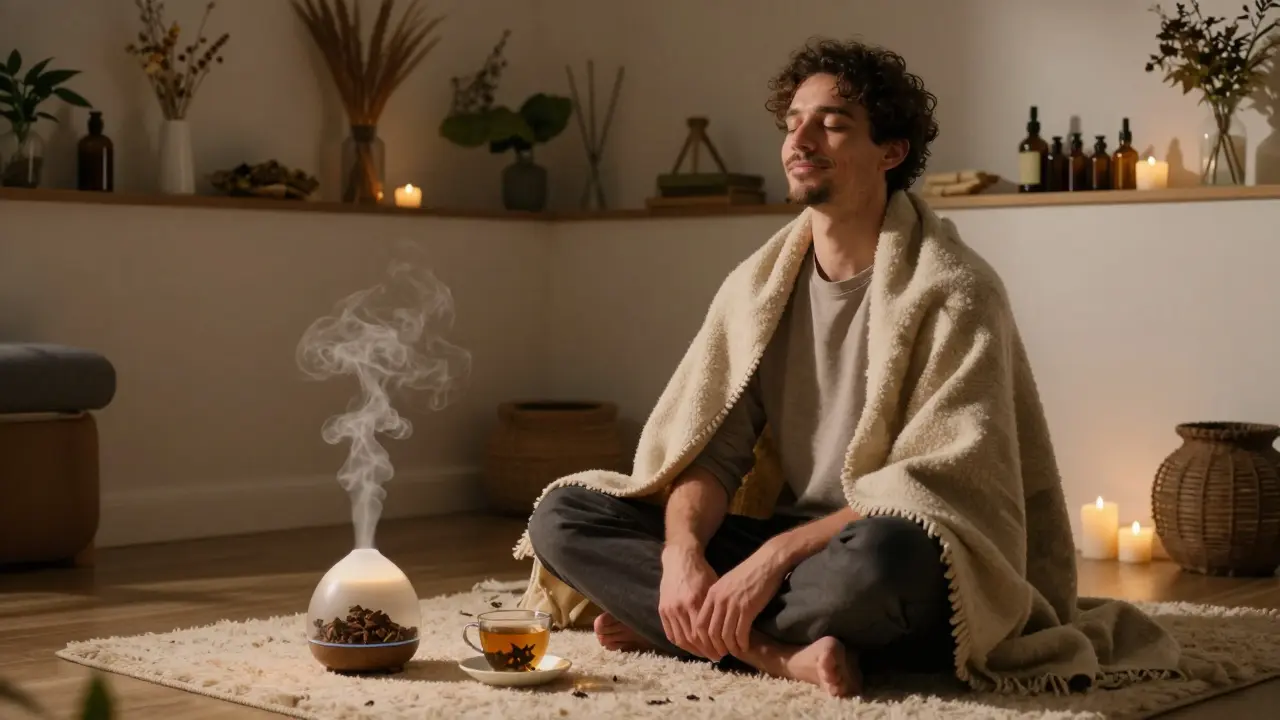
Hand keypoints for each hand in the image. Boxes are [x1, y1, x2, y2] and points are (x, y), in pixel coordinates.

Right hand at [658, 543, 720, 659]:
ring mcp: (669, 609)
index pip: (702, 634)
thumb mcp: (713, 588)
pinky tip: (690, 647)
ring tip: (704, 654)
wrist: (680, 559)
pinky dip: (680, 644)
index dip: (713, 646)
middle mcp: (680, 608)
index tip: (723, 652)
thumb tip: (727, 629)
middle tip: (716, 656)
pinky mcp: (662, 609)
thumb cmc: (701, 572)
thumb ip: (715, 609)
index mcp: (694, 602)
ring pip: (680, 639)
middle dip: (705, 651)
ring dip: (693, 650)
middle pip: (692, 640)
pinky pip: (670, 633)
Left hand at [697, 541, 788, 657]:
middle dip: (714, 647)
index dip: (703, 640)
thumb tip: (716, 618)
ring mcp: (733, 604)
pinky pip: (740, 632)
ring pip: (725, 635)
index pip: (700, 623)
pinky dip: (741, 643)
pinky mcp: (747, 608)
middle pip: (710, 632)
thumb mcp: (727, 583)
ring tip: (734, 652)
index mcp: (711, 594)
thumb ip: (719, 599)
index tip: (709, 648)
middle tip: (720, 656)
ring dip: (729, 647)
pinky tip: (745, 646)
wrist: (767, 562)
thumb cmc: (749, 573)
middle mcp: (719, 600)